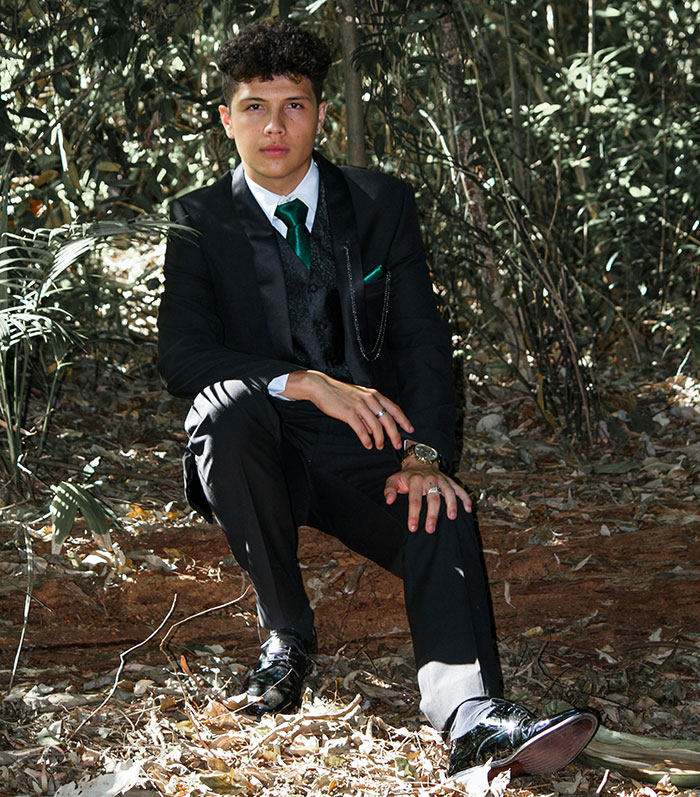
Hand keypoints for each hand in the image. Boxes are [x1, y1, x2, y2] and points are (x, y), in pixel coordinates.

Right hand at [283, 370, 413, 449]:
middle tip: (397, 444)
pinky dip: (366, 439)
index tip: (409, 429)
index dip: (403, 420)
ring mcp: (359, 405)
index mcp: (374, 394)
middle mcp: (369, 399)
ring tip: (379, 446)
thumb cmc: (340, 393)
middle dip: (394, 434)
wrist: (321, 387)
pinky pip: (361, 429)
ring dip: (379, 439)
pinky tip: (367, 444)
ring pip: (376, 426)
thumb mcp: (358, 398)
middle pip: (388, 419)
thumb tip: (374, 429)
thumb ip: (368, 411)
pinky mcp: (348, 413)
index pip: (394, 408)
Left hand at [384, 458, 471, 532]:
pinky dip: (465, 498)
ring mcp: (441, 480)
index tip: (413, 528)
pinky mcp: (449, 481)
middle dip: (432, 514)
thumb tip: (389, 501)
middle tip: (430, 529)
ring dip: (451, 504)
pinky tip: (468, 509)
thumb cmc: (406, 476)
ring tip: (452, 517)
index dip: (414, 514)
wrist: (419, 462)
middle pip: (433, 498)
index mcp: (415, 480)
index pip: (414, 499)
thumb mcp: (394, 479)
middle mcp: (430, 480)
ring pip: (448, 492)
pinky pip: (459, 489)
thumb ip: (389, 489)